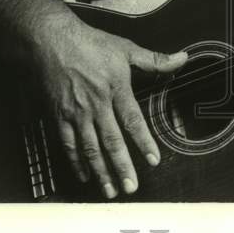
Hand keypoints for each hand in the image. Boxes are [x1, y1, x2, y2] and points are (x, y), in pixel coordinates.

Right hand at [28, 11, 186, 198]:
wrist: (51, 41)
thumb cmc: (90, 44)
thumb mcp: (126, 49)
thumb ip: (155, 60)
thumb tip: (182, 59)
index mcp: (116, 89)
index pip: (133, 120)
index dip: (144, 142)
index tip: (154, 160)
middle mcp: (96, 105)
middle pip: (111, 141)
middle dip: (122, 167)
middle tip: (131, 187)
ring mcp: (76, 113)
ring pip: (90, 148)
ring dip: (101, 171)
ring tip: (110, 191)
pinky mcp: (58, 116)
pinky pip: (68, 144)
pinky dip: (77, 162)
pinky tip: (85, 175)